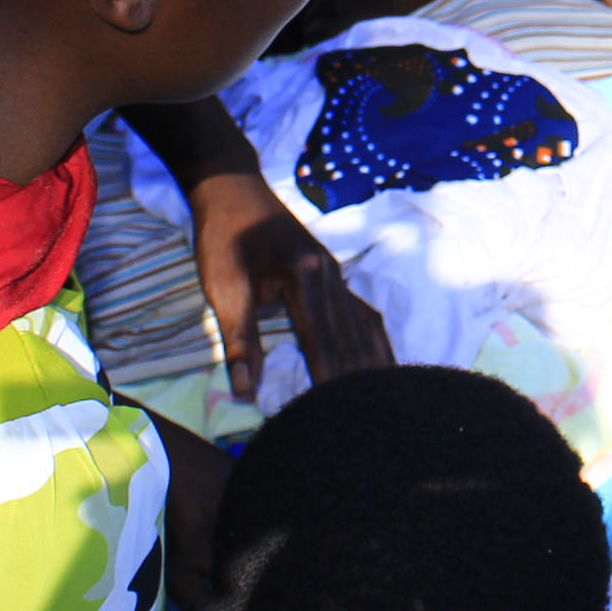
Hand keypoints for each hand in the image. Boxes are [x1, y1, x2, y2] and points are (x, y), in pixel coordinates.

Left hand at [189, 166, 390, 395]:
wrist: (232, 188)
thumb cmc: (224, 235)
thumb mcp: (224, 285)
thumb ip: (239, 337)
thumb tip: (246, 390)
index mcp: (308, 275)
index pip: (325, 340)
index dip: (331, 379)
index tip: (336, 415)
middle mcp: (333, 276)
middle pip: (351, 337)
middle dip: (359, 380)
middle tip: (368, 421)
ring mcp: (337, 275)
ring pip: (364, 327)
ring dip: (373, 364)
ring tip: (388, 402)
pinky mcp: (334, 277)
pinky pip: (362, 315)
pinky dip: (373, 343)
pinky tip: (381, 364)